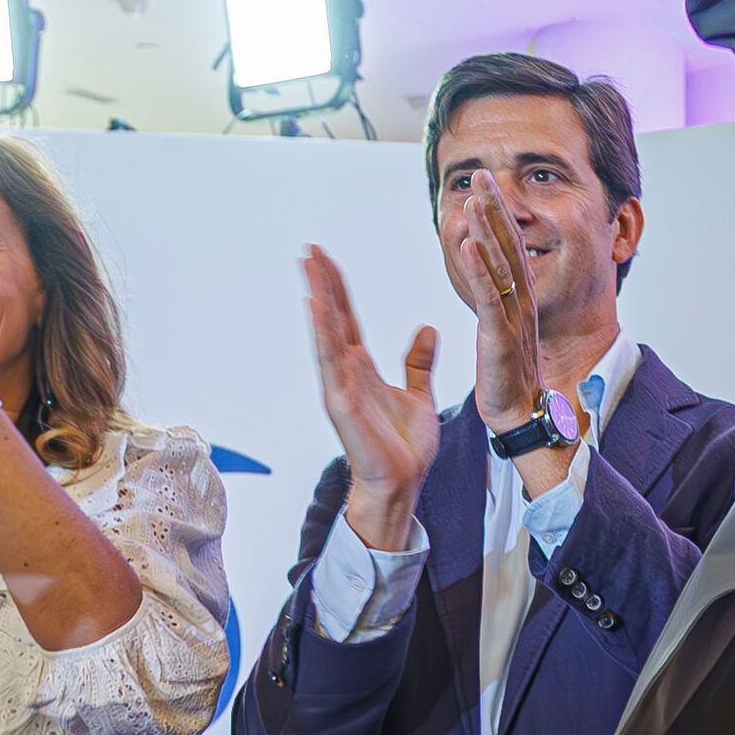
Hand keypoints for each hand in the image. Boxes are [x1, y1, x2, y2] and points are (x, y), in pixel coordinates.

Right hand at [303, 246, 441, 546]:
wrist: (403, 484)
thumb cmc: (405, 448)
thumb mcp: (419, 396)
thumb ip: (419, 364)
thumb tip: (427, 329)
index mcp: (363, 369)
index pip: (347, 319)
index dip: (337, 289)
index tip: (325, 258)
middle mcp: (346, 373)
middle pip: (331, 318)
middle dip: (321, 283)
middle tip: (309, 249)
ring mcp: (340, 387)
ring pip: (326, 334)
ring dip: (317, 298)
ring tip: (308, 267)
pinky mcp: (341, 403)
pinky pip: (330, 362)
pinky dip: (322, 333)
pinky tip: (316, 306)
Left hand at [447, 176, 551, 438]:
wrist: (519, 418)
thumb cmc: (508, 377)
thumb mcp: (502, 330)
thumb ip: (496, 300)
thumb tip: (488, 278)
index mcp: (520, 300)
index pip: (510, 248)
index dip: (499, 216)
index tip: (487, 186)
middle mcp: (522, 303)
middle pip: (510, 247)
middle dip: (497, 210)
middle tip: (485, 175)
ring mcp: (513, 318)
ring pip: (501, 266)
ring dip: (489, 230)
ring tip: (477, 199)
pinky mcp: (501, 337)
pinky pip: (490, 298)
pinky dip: (480, 271)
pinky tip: (471, 245)